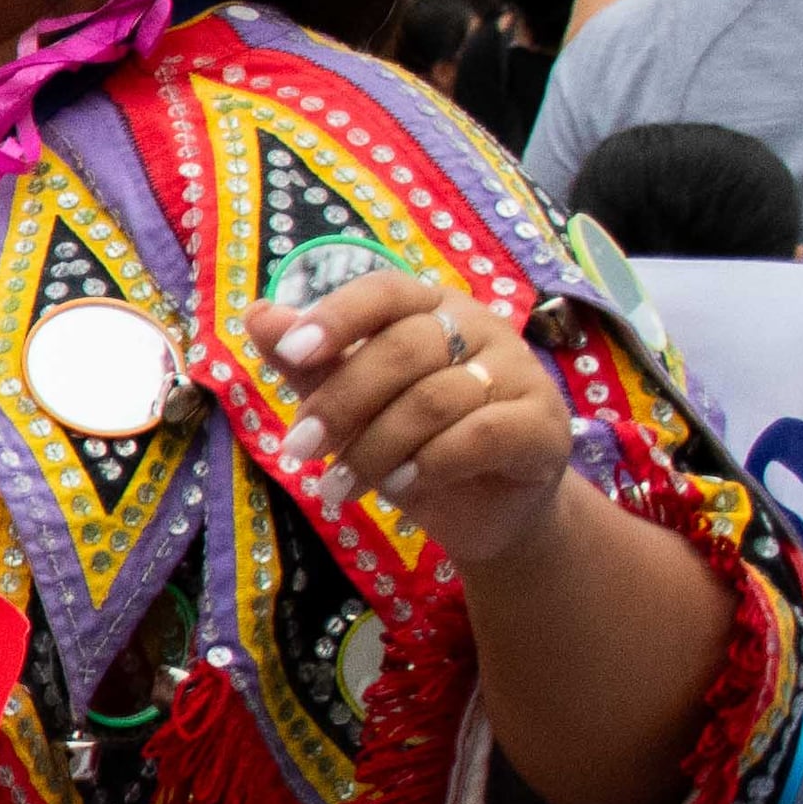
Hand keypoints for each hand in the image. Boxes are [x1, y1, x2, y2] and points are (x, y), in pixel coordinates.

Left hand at [252, 274, 578, 569]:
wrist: (487, 511)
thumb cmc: (411, 444)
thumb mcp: (352, 404)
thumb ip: (311, 362)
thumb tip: (258, 316)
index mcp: (431, 309)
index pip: (385, 292)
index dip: (337, 316)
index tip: (290, 353)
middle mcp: (481, 328)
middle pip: (404, 348)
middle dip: (340, 402)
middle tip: (298, 448)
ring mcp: (520, 374)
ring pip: (434, 398)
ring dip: (374, 448)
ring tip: (337, 488)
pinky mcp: (544, 425)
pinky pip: (480, 435)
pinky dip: (428, 463)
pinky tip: (398, 488)